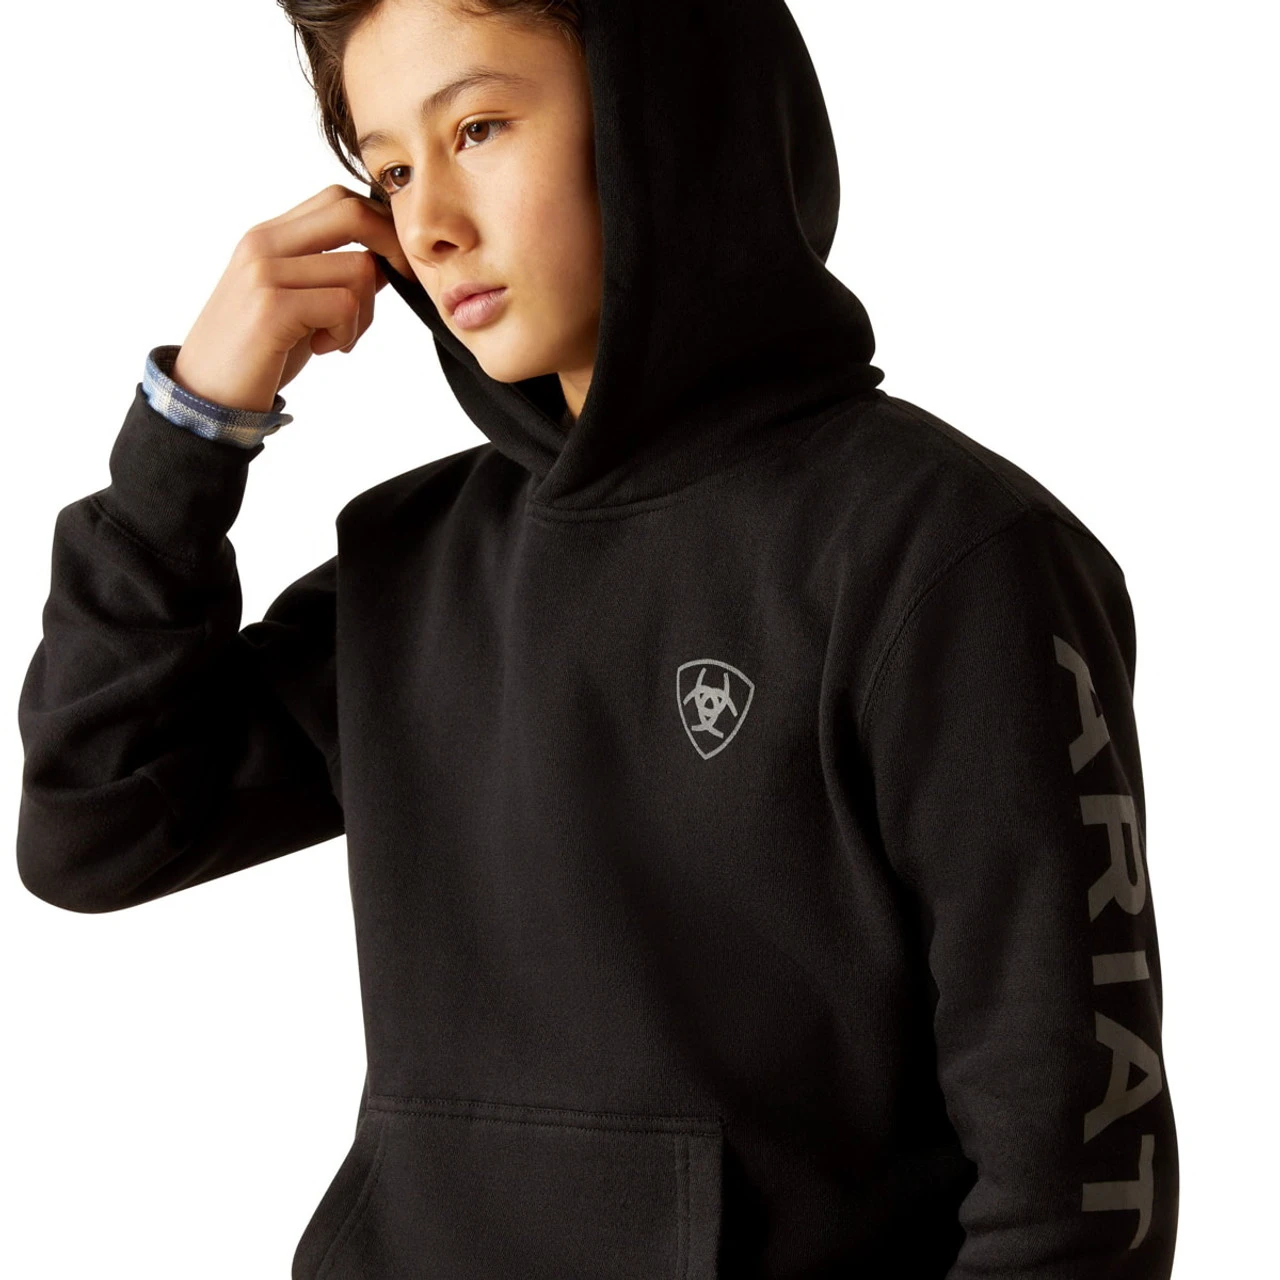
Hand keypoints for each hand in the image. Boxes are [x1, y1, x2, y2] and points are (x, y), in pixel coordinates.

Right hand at [171, 184, 413, 412]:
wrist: (207, 393)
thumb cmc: (258, 351)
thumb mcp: (297, 301)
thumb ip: (331, 275)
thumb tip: (387, 261)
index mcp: (270, 236)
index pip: (337, 199)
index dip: (380, 226)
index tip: (393, 267)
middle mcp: (265, 244)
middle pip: (352, 213)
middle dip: (392, 250)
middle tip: (395, 288)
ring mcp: (266, 272)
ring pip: (360, 268)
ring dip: (365, 313)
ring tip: (337, 337)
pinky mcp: (272, 307)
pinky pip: (345, 305)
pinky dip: (348, 333)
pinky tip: (322, 349)